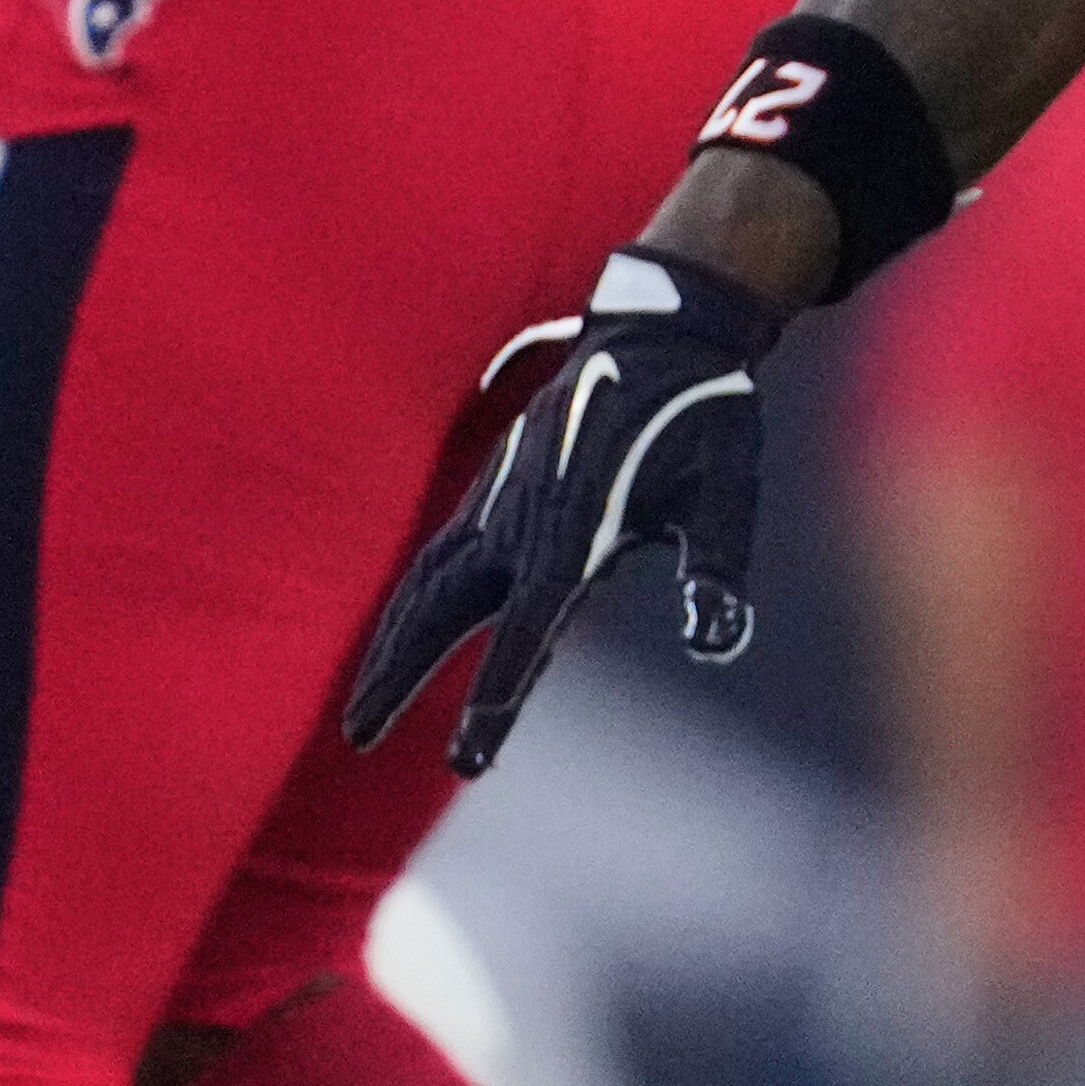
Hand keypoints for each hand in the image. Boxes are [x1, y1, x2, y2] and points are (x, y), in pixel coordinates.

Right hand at [339, 247, 788, 774]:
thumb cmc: (704, 417)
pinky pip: (433, 560)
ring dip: (387, 648)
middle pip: (441, 609)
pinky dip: (404, 607)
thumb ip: (718, 566)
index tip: (468, 752)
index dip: (498, 686)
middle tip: (356, 740)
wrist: (661, 333)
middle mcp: (519, 516)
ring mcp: (495, 502)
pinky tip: (394, 640)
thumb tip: (716, 638)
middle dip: (398, 674)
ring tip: (358, 715)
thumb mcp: (728, 489)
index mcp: (576, 522)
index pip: (529, 622)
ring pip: (422, 586)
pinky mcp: (490, 491)